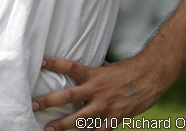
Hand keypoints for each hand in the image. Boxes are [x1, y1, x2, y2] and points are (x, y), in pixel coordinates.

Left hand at [31, 56, 166, 130]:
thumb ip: (94, 71)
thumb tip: (84, 68)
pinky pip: (100, 130)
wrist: (151, 77)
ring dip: (63, 124)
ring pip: (80, 118)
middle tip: (33, 105)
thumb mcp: (107, 68)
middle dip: (49, 101)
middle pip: (68, 95)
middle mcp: (96, 90)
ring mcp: (105, 105)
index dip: (55, 63)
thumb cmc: (128, 71)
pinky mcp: (115, 117)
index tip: (41, 62)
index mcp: (93, 74)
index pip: (70, 67)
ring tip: (48, 129)